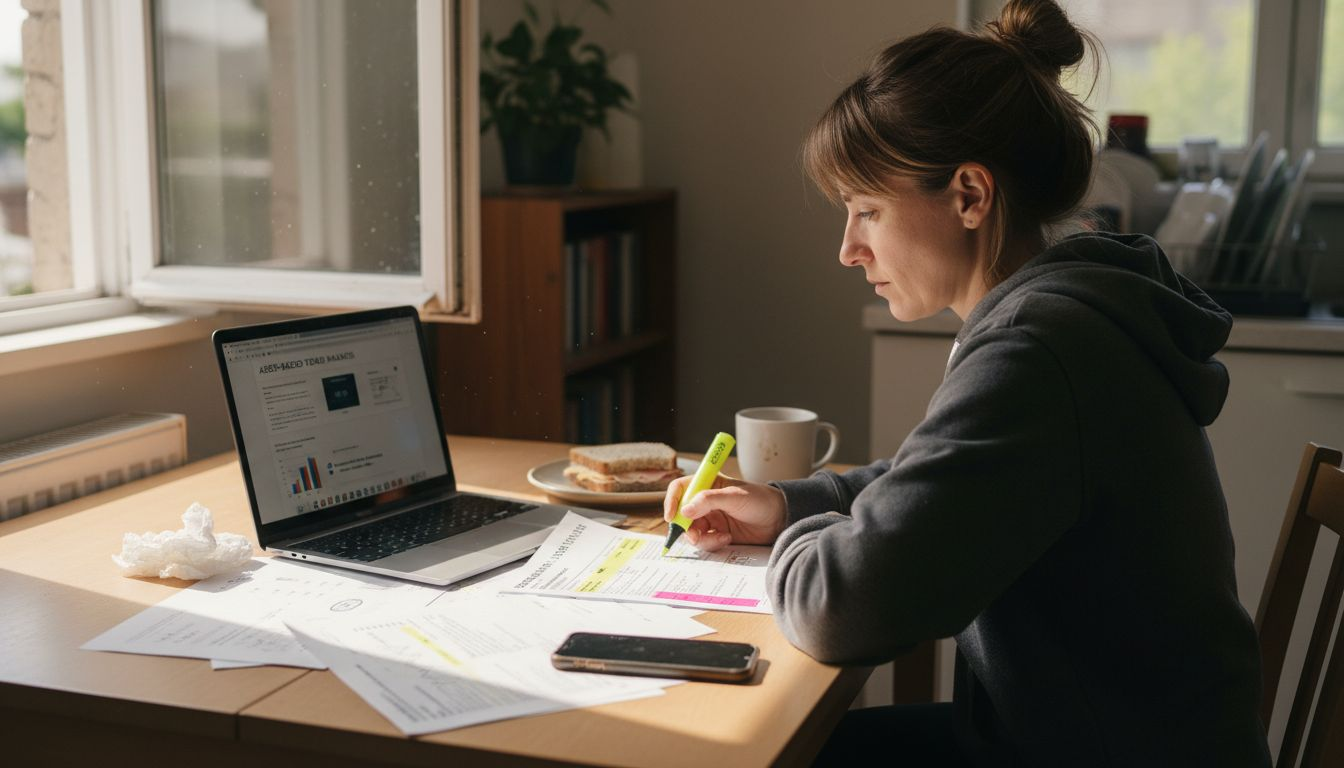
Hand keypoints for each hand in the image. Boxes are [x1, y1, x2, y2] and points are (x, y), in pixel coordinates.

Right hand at [663, 474, 787, 551]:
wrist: (779, 519)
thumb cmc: (760, 500)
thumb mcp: (734, 496)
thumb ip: (709, 501)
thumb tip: (685, 510)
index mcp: (707, 484)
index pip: (680, 488)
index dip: (672, 501)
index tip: (671, 516)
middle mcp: (705, 501)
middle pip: (681, 514)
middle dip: (685, 526)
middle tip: (695, 535)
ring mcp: (711, 518)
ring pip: (692, 531)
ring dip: (701, 538)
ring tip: (719, 537)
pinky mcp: (718, 533)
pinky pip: (705, 542)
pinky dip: (712, 543)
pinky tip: (727, 538)